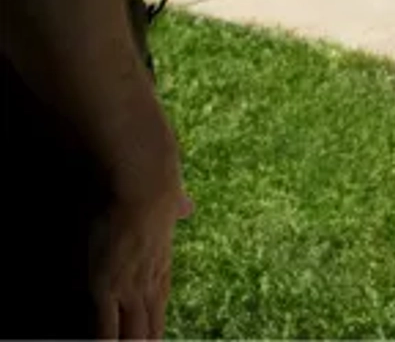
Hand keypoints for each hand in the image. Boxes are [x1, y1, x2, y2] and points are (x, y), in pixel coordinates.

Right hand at [90, 134, 193, 339]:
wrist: (141, 174)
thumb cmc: (153, 181)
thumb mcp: (172, 200)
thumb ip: (176, 207)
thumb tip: (187, 206)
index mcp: (162, 262)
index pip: (158, 305)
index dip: (153, 326)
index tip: (151, 338)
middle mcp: (148, 281)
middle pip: (147, 327)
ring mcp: (128, 287)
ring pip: (128, 334)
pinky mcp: (104, 287)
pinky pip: (102, 329)